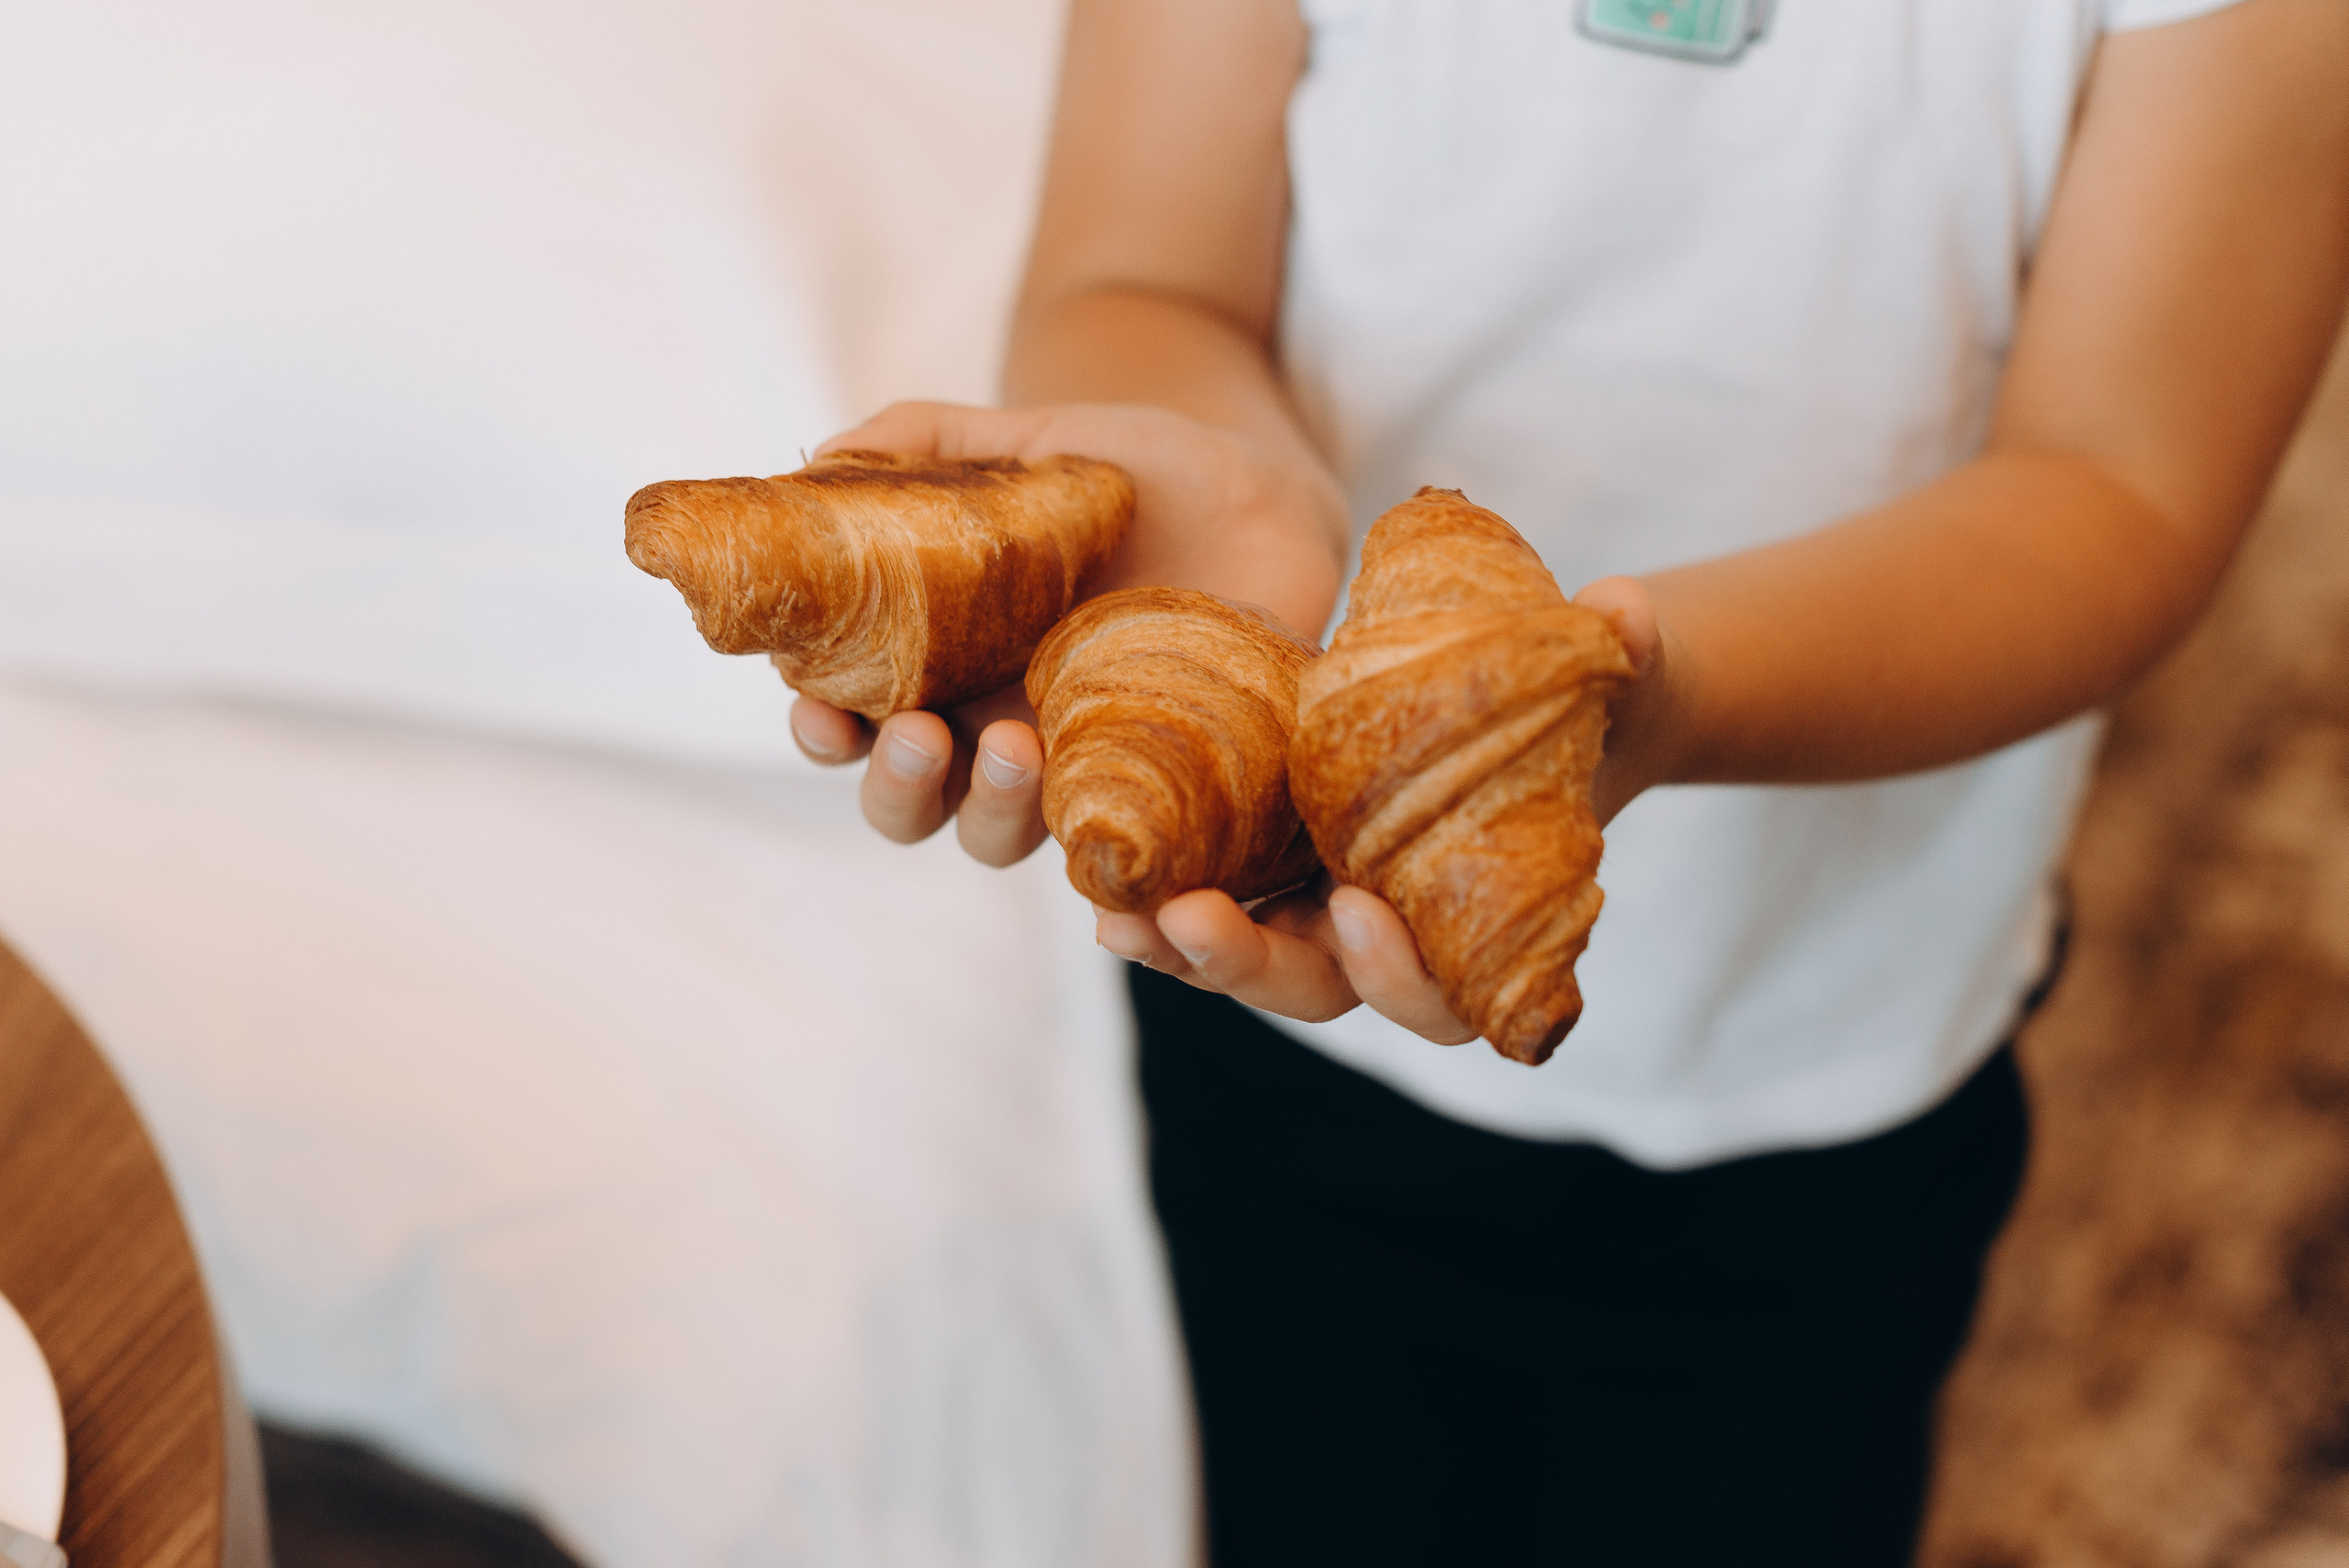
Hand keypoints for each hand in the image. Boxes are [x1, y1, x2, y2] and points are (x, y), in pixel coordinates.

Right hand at [791, 399, 1348, 863]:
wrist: (1255, 489)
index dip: (823, 730)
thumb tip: (828, 452)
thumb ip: (927, 441)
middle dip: (900, 786)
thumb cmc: (1123, 472)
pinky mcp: (1156, 785)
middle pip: (911, 805)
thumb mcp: (1027, 445)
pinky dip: (1111, 865)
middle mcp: (989, 728)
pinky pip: (1123, 850)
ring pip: (1002, 835)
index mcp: (938, 662)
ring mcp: (1071, 763)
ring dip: (994, 810)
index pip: (850, 723)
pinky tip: (1116, 832)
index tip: (821, 707)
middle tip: (925, 735)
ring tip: (1021, 746)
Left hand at [1096, 575, 1682, 1043]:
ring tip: (1117, 918)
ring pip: (1246, 958)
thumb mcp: (1619, 674)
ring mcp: (1325, 903)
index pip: (1442, 998)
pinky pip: (1211, 898)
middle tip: (1193, 923)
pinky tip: (1099, 886)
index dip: (1400, 974)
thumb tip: (1626, 614)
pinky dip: (1158, 905)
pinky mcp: (1277, 858)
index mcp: (1482, 928)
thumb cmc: (1598, 701)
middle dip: (1251, 966)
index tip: (1356, 910)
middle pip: (1317, 989)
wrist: (1548, 696)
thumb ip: (1629, 652)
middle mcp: (1396, 935)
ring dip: (1178, 948)